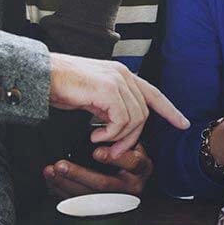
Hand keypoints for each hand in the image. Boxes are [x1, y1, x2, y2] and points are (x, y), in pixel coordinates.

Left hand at [42, 144, 151, 197]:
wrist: (132, 182)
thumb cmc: (130, 160)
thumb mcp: (134, 147)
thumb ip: (122, 139)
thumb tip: (101, 129)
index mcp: (141, 169)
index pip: (132, 163)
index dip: (114, 158)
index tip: (96, 152)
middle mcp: (130, 187)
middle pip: (104, 184)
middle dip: (79, 174)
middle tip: (61, 165)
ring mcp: (116, 201)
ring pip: (89, 197)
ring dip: (65, 184)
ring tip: (52, 171)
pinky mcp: (102, 208)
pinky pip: (80, 204)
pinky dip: (63, 192)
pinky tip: (53, 181)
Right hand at [47, 53, 188, 155]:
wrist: (39, 74)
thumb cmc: (60, 85)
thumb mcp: (92, 96)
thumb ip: (110, 105)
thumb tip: (119, 124)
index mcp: (121, 74)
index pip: (153, 94)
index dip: (170, 110)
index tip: (183, 124)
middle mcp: (123, 75)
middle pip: (144, 113)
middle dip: (133, 137)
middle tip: (115, 150)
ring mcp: (116, 81)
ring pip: (135, 119)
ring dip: (119, 138)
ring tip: (101, 142)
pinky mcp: (107, 91)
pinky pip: (121, 121)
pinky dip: (110, 134)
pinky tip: (95, 137)